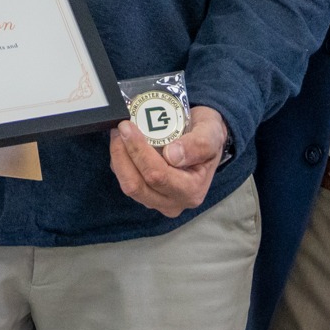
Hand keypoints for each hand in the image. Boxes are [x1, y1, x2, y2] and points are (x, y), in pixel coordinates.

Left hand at [109, 105, 226, 217]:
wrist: (205, 140)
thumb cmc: (208, 136)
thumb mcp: (210, 134)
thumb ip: (197, 145)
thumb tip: (172, 156)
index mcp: (191, 190)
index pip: (158, 175)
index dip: (138, 151)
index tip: (128, 127)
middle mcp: (173, 202)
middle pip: (137, 185)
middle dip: (122, 155)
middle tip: (120, 128)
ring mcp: (158, 201)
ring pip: (128, 185)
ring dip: (119, 157)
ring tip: (119, 132)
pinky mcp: (146, 194)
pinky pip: (126, 180)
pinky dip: (120, 161)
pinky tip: (123, 143)